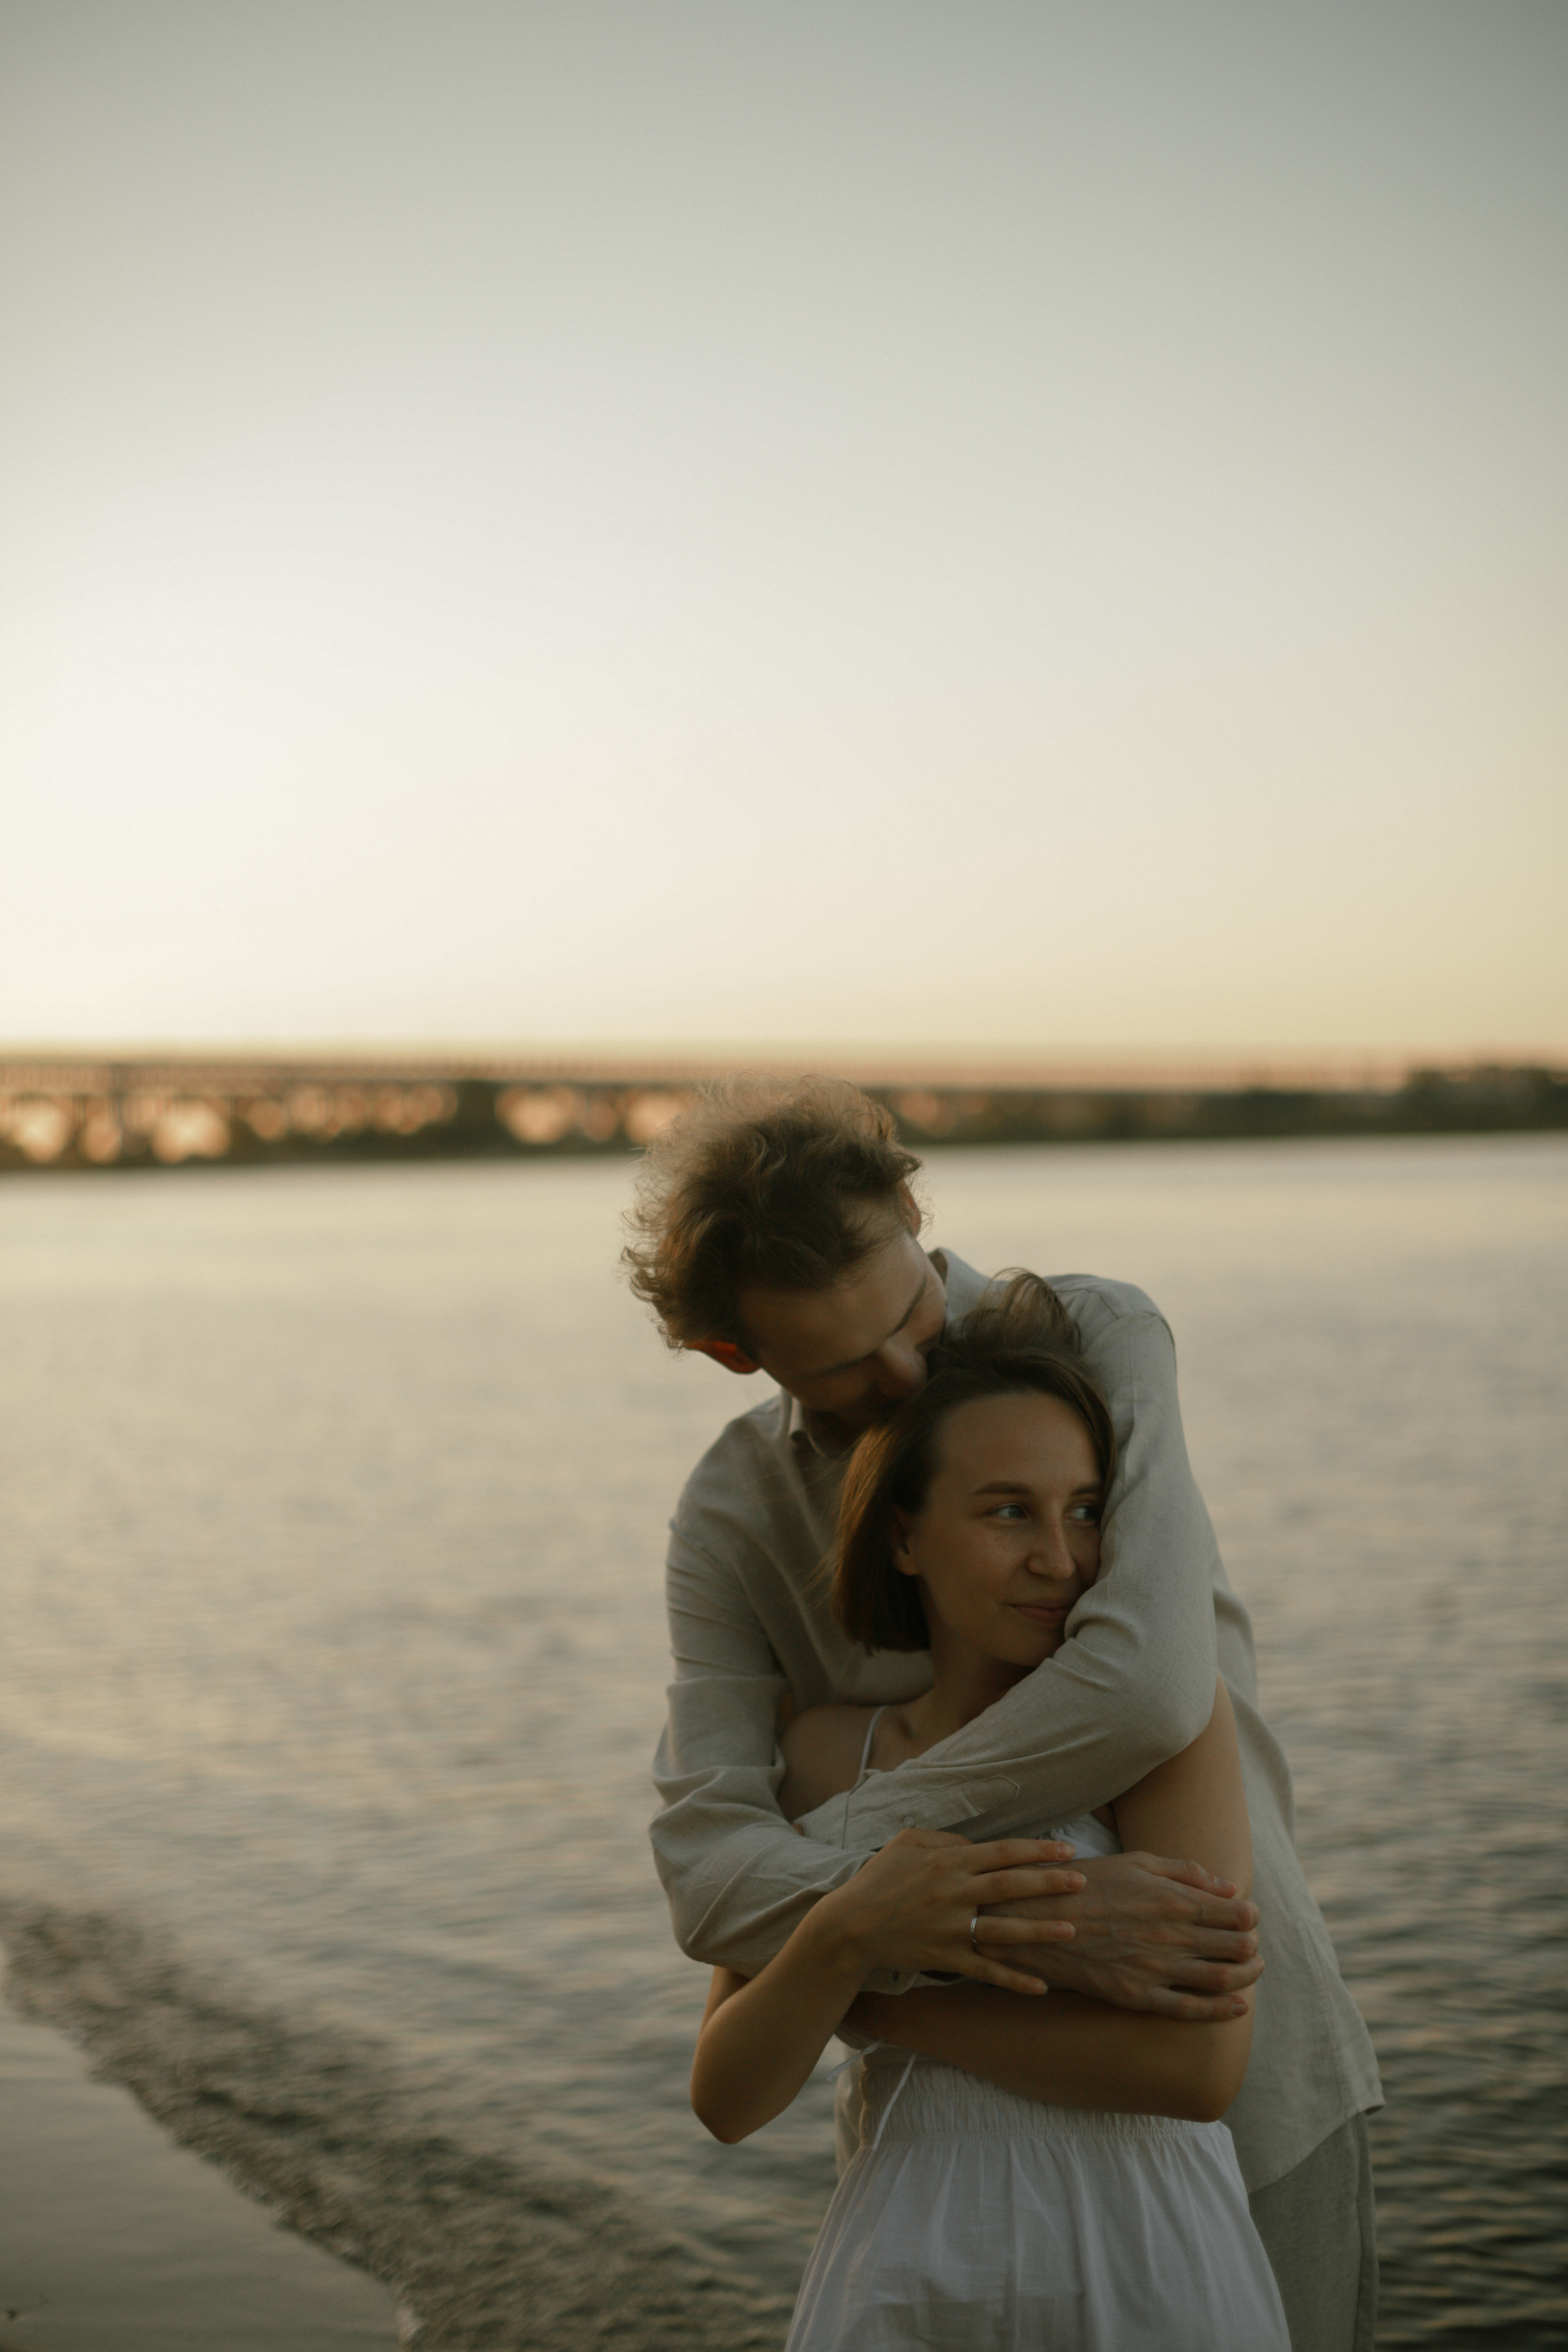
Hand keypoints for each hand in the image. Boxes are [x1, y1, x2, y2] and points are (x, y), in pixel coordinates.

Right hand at [819, 1828, 1084, 1995]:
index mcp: (947, 1861)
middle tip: (1081, 1883)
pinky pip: (985, 1970)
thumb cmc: (878, 1878)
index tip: (1066, 1850)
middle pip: (1010, 1885)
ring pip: (1003, 1929)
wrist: (850, 1925)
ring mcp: (950, 1927)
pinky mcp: (944, 1958)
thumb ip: (945, 1837)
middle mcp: (953, 1892)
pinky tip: (1040, 1987)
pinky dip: (1012, 1979)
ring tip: (1072, 1930)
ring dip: (1040, 1930)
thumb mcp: (906, 1842)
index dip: (1036, 1850)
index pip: (1001, 1852)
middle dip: (1049, 1883)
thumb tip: (976, 1843)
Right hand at [983, 1850, 1262, 2018]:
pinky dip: (1221, 2011)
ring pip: (1220, 1979)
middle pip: (1235, 1947)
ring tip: (1252, 1969)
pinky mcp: (1137, 1996)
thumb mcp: (1137, 1862)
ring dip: (1246, 1976)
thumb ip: (1185, 1872)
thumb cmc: (1090, 1882)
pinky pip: (1189, 2010)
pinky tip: (1238, 2008)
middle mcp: (1169, 1934)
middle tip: (1251, 1945)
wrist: (1039, 1916)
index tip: (1249, 1917)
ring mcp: (1154, 1968)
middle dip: (1252, 1947)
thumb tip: (1229, 1888)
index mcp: (1171, 1898)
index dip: (1250, 1917)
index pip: (1236, 1913)